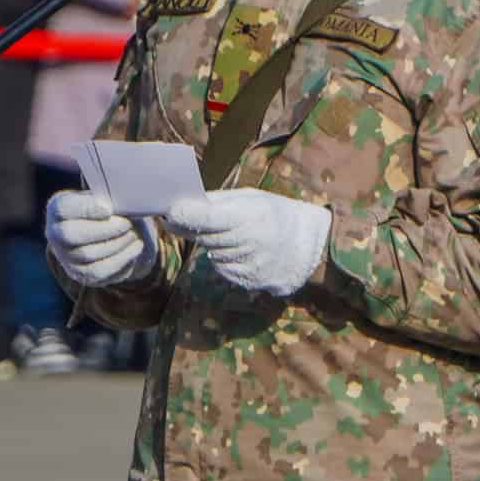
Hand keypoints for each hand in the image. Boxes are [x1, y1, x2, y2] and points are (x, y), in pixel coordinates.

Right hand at [46, 191, 158, 287]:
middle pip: (71, 235)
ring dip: (117, 243)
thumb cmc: (103, 208)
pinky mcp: (82, 275)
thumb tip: (125, 199)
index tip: (108, 209)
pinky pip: (101, 270)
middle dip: (104, 229)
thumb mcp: (101, 195)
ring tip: (134, 232)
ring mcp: (66, 258)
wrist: (103, 235)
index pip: (63, 209)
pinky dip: (122, 257)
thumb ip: (107, 194)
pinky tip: (135, 245)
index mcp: (57, 209)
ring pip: (88, 254)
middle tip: (127, 223)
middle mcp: (55, 234)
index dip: (85, 209)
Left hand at [163, 188, 331, 297]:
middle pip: (206, 237)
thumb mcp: (252, 198)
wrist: (310, 246)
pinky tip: (242, 251)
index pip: (211, 219)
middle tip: (190, 216)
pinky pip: (222, 269)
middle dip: (195, 227)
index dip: (187, 216)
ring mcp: (252, 265)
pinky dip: (224, 259)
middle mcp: (252, 243)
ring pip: (212, 254)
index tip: (169, 211)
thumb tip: (182, 205)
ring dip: (213, 244)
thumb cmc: (275, 214)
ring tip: (235, 234)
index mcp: (253, 216)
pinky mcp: (250, 282)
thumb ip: (219, 202)